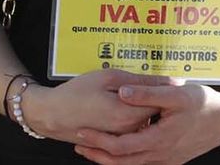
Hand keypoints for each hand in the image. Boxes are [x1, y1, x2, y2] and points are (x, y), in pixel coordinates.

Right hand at [17, 69, 170, 143]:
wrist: (49, 115)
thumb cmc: (75, 93)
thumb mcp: (109, 78)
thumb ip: (141, 80)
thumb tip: (170, 80)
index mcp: (127, 115)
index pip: (162, 103)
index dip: (166, 89)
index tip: (166, 80)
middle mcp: (126, 131)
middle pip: (155, 114)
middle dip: (157, 99)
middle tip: (152, 84)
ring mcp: (119, 137)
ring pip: (144, 122)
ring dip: (145, 108)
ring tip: (131, 94)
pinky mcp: (112, 140)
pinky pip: (132, 129)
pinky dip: (133, 117)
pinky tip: (124, 105)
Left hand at [73, 80, 219, 164]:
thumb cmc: (205, 104)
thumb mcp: (177, 93)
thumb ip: (149, 92)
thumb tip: (123, 92)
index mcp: (159, 139)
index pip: (120, 147)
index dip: (98, 140)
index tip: (81, 131)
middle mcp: (160, 155)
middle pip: (120, 162)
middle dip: (97, 152)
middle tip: (78, 143)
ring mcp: (166, 160)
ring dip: (109, 157)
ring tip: (93, 147)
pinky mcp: (172, 159)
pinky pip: (142, 163)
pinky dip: (126, 158)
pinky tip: (121, 149)